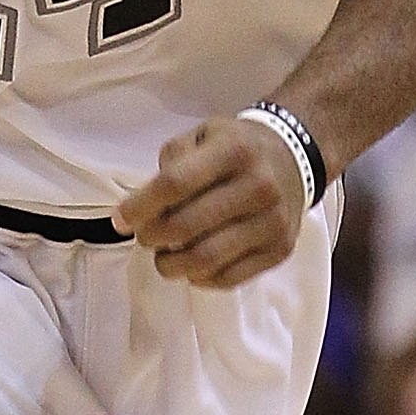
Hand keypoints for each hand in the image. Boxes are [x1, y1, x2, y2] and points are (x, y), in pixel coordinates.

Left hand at [113, 116, 309, 287]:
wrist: (295, 160)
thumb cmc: (237, 148)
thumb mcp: (203, 135)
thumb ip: (171, 162)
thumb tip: (144, 207)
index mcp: (234, 150)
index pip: (175, 184)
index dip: (140, 207)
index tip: (120, 220)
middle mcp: (258, 186)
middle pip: (186, 227)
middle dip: (152, 237)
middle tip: (145, 237)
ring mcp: (272, 222)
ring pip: (206, 260)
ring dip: (171, 265)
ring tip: (165, 256)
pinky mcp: (279, 250)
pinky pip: (228, 279)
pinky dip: (200, 278)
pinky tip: (193, 265)